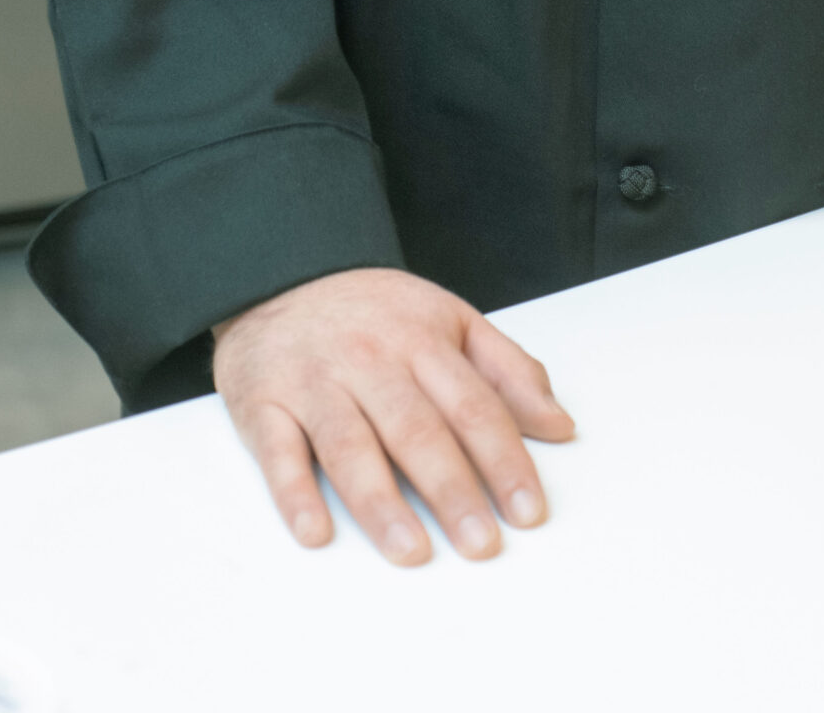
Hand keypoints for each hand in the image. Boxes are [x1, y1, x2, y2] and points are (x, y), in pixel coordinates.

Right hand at [212, 266, 574, 565]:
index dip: (504, 459)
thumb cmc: (377, 312)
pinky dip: (294, 492)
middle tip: (481, 543)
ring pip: (350, 445)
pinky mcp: (263, 402)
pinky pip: (277, 451)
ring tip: (411, 551)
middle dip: (452, 489)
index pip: (474, 406)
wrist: (284, 273)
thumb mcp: (452, 320)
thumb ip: (508, 371)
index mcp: (423, 340)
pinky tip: (316, 531)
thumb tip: (560, 426)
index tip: (528, 511)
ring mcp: (315, 381)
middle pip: (416, 429)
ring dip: (381, 503)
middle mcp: (371, 360)